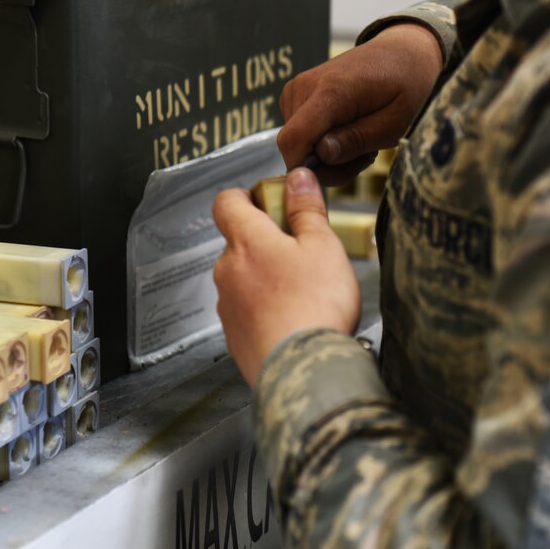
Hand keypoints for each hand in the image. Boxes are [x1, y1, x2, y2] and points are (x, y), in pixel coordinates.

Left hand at [213, 168, 359, 386]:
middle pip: (239, 242)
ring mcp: (227, 305)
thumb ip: (307, 209)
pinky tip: (294, 320)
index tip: (270, 202)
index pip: (226, 202)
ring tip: (304, 292)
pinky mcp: (233, 336)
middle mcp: (227, 270)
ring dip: (266, 277)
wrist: (302, 370)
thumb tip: (298, 178)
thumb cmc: (315, 305)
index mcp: (247, 241)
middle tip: (302, 252)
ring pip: (243, 278)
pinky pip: (246, 311)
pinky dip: (265, 309)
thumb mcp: (323, 246)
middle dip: (266, 242)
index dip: (245, 196)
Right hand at [278, 22, 442, 185]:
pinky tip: (350, 130)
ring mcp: (297, 88)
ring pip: (296, 143)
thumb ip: (357, 140)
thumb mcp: (395, 122)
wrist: (404, 52)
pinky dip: (323, 141)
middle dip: (327, 164)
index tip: (342, 172)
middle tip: (366, 155)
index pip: (293, 139)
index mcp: (330, 91)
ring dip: (328, 154)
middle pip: (294, 147)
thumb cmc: (407, 85)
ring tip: (363, 139)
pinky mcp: (297, 93)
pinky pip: (300, 132)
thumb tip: (321, 154)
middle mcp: (305, 86)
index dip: (307, 168)